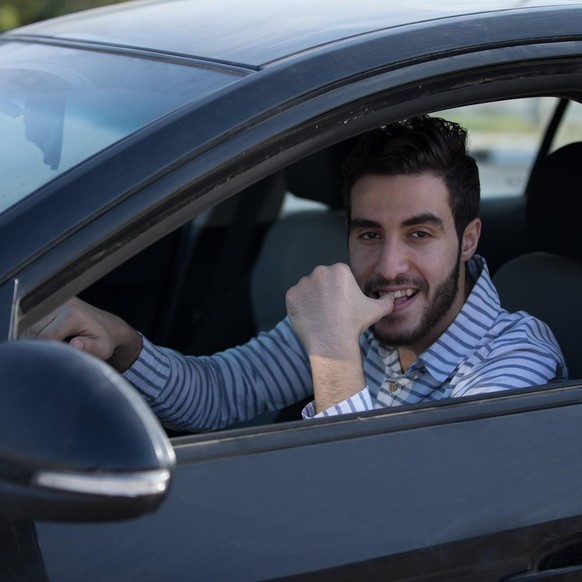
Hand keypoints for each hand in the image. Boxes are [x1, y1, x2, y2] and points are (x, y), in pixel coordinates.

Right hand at [23, 297, 142, 371]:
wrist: (108, 325)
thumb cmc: (104, 339)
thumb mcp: (102, 348)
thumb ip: (90, 348)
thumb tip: (75, 345)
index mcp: (72, 315)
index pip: (45, 337)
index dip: (47, 350)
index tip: (58, 356)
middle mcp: (61, 304)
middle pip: (33, 331)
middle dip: (41, 344)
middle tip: (58, 349)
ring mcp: (54, 301)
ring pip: (30, 326)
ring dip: (36, 337)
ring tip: (56, 342)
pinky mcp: (50, 302)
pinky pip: (33, 320)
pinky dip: (37, 331)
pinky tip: (52, 335)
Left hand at [285, 264, 393, 411]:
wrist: (332, 340)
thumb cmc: (353, 324)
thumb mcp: (375, 310)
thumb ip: (386, 301)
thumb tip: (394, 297)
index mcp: (339, 270)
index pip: (338, 277)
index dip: (340, 292)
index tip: (342, 304)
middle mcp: (320, 272)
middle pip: (322, 280)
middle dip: (325, 293)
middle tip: (331, 311)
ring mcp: (303, 283)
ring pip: (308, 289)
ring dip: (312, 299)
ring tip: (320, 315)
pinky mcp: (291, 295)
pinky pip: (295, 299)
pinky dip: (300, 307)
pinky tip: (310, 318)